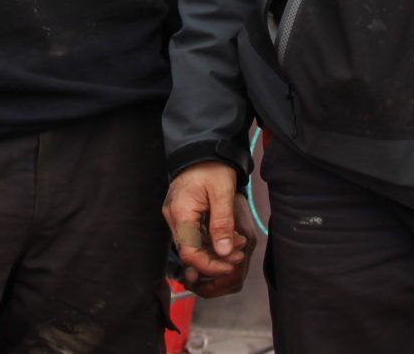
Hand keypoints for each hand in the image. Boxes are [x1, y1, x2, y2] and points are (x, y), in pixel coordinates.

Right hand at [163, 161, 254, 297]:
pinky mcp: (183, 214)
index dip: (209, 265)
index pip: (189, 252)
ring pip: (194, 244)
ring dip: (217, 249)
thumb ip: (222, 223)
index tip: (230, 265)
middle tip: (239, 255)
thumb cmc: (213, 166)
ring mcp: (177, 216)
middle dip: (216, 258)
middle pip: (191, 251)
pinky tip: (230, 237)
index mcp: (180, 213)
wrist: (204, 148)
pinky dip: (213, 239)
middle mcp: (174, 218)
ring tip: (239, 244)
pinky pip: (196, 235)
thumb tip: (224, 253)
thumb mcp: (222, 192)